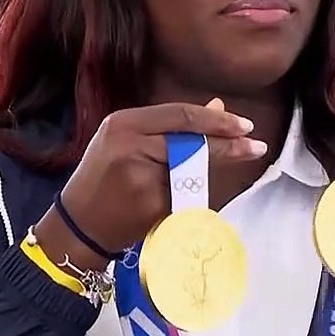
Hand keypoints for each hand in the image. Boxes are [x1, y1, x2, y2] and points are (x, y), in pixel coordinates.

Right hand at [35, 99, 266, 269]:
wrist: (79, 226)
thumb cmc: (104, 179)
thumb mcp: (128, 142)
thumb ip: (170, 127)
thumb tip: (219, 108)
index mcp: (123, 123)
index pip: (180, 115)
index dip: (216, 120)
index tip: (245, 125)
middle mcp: (130, 145)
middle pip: (192, 140)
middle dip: (229, 142)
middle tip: (255, 144)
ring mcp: (141, 176)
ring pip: (194, 168)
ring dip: (220, 166)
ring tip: (243, 156)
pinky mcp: (150, 204)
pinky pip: (186, 194)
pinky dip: (199, 191)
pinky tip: (201, 190)